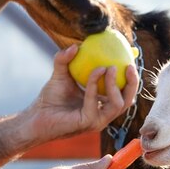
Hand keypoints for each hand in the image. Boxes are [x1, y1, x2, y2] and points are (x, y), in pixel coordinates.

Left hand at [18, 47, 139, 147]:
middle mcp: (102, 115)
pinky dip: (95, 85)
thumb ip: (65, 59)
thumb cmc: (49, 99)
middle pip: (127, 101)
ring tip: (109, 67)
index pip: (123, 94)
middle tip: (129, 65)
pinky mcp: (88, 123)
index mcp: (101, 105)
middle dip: (133, 84)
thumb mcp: (60, 75)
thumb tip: (75, 45)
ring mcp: (97, 121)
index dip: (131, 79)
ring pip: (117, 104)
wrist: (36, 116)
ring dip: (114, 83)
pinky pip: (95, 102)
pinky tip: (96, 71)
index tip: (130, 60)